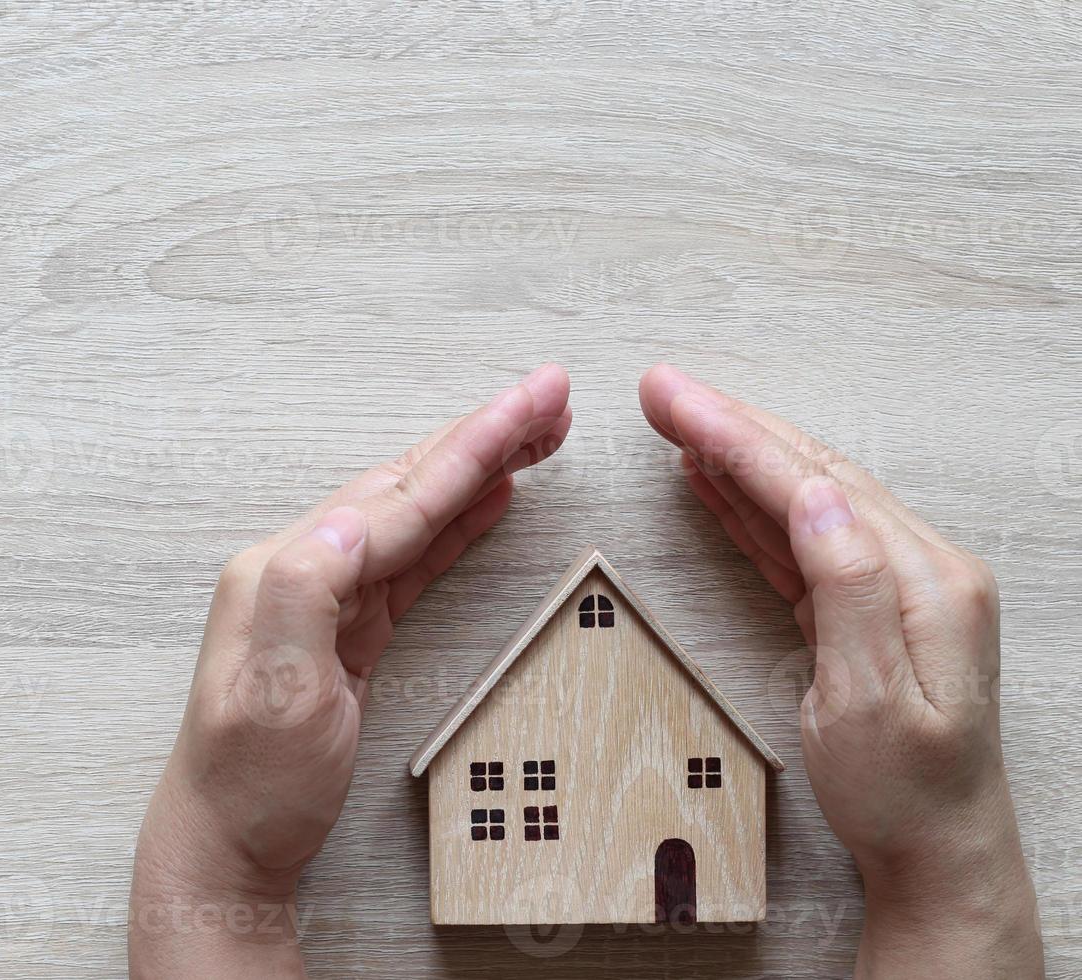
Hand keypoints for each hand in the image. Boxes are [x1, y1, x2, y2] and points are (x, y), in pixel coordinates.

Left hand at [129, 365, 571, 978]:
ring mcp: (324, 594)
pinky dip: (455, 524)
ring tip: (536, 432)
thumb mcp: (276, 700)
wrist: (229, 844)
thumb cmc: (249, 783)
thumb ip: (304, 600)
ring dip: (477, 470)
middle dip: (483, 437)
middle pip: (408, 485)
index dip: (470, 449)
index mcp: (284, 570)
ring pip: (415, 513)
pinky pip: (411, 558)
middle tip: (551, 395)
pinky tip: (487, 499)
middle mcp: (301, 567)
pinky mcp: (347, 626)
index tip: (529, 402)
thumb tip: (351, 523)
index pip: (396, 498)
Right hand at [639, 364, 1041, 977]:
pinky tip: (716, 482)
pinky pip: (801, 541)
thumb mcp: (870, 702)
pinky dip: (754, 506)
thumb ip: (850, 588)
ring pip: (804, 499)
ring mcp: (897, 584)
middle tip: (661, 391)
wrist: (937, 852)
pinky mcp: (868, 606)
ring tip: (676, 420)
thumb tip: (815, 497)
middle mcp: (921, 567)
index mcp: (927, 581)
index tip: (675, 400)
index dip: (737, 439)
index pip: (815, 488)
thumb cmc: (905, 793)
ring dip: (737, 457)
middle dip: (730, 426)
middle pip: (811, 474)